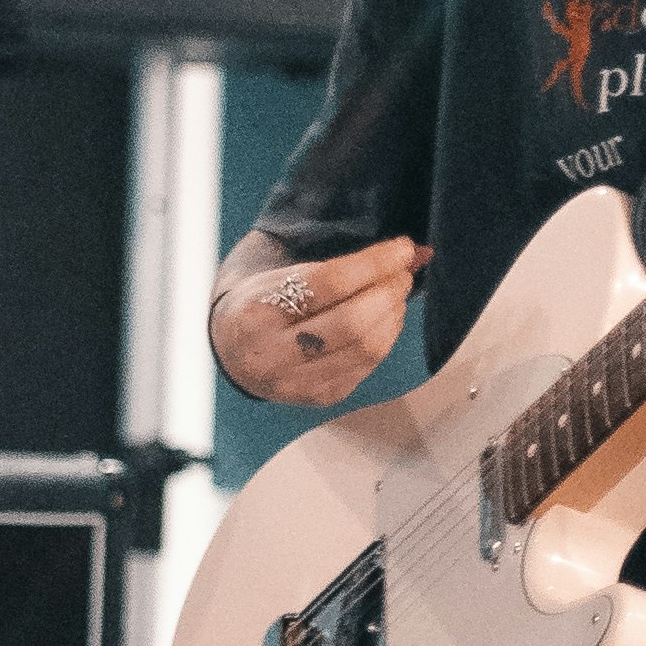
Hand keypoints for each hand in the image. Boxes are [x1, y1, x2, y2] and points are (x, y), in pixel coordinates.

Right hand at [210, 225, 425, 410]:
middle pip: (353, 321)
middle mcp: (271, 353)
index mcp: (256, 310)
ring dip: (394, 314)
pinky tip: (386, 318)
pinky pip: (368, 365)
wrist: (229, 351)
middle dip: (389, 291)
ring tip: (396, 292)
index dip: (375, 263)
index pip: (330, 282)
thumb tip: (416, 252)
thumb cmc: (261, 301)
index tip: (402, 248)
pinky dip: (387, 336)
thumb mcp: (281, 271)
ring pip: (366, 347)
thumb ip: (341, 261)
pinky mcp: (319, 397)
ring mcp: (296, 382)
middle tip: (402, 271)